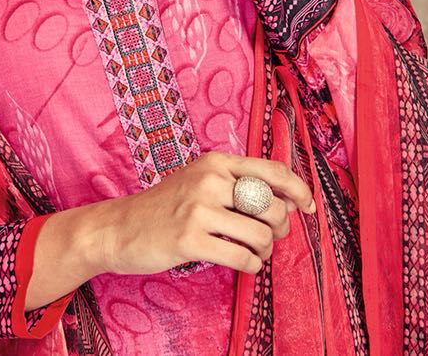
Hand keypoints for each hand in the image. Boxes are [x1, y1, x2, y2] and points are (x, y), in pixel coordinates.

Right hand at [99, 151, 316, 275]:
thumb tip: (288, 199)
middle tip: (273, 237)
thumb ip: (238, 183)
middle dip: (282, 226)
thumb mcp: (200, 179)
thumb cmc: (166, 206)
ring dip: (266, 249)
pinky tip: (247, 265)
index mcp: (217, 161)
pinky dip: (252, 265)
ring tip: (257, 253)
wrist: (118, 228)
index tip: (310, 206)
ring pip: (260, 233)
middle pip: (272, 204)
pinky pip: (241, 256)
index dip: (299, 189)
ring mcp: (198, 209)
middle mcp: (210, 179)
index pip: (273, 170)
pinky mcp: (189, 239)